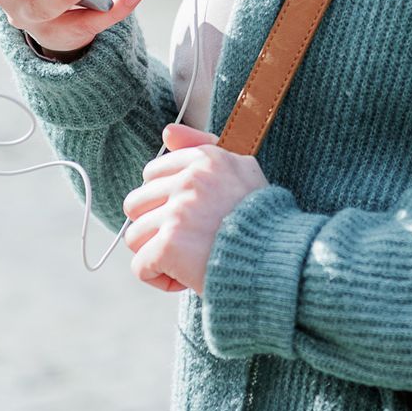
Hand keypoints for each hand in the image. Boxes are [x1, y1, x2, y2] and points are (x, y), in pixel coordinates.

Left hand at [122, 124, 268, 293]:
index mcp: (205, 159)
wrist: (277, 259)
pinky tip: (183, 279)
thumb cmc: (260, 219)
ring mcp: (178, 211)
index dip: (166, 201)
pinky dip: (159, 278)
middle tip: (186, 242)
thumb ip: (202, 146)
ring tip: (185, 261)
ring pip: (134, 237)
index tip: (191, 218)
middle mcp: (189, 180)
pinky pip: (141, 266)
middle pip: (136, 204)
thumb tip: (167, 131)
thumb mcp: (240, 169)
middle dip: (155, 227)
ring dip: (156, 254)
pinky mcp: (170, 244)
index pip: (152, 174)